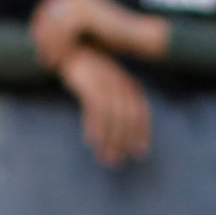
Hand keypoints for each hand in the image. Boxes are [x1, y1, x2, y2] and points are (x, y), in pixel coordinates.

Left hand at [29, 0, 164, 64]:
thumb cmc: (114, 39)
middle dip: (44, 40)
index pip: (46, 11)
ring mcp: (80, 0)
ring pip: (54, 26)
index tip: (42, 53)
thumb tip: (43, 41)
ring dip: (50, 46)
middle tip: (45, 61)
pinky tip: (61, 61)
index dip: (40, 32)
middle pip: (47, 17)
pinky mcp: (85, 11)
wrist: (138, 37)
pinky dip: (59, 47)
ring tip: (52, 64)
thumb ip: (67, 34)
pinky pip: (63, 31)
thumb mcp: (86, 35)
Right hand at [58, 45, 153, 166]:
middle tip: (115, 161)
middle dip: (122, 142)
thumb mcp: (110, 89)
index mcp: (130, 86)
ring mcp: (105, 82)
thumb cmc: (93, 76)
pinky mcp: (89, 82)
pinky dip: (93, 125)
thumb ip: (119, 107)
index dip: (142, 134)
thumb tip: (123, 136)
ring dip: (107, 139)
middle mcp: (121, 84)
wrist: (73, 52)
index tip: (139, 153)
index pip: (141, 114)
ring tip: (103, 157)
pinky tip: (90, 140)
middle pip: (126, 118)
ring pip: (111, 116)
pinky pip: (94, 108)